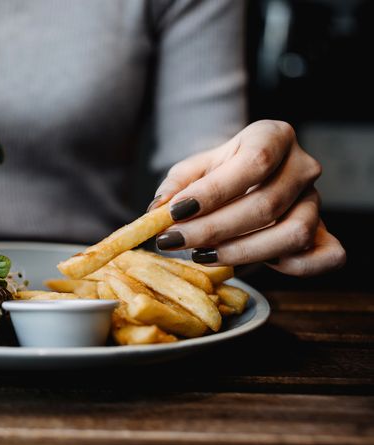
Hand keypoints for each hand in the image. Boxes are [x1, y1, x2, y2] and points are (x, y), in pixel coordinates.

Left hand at [151, 120, 344, 276]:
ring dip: (242, 252)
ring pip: (293, 234)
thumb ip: (177, 184)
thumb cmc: (219, 174)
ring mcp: (317, 201)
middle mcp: (303, 166)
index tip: (176, 212)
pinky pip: (325, 257)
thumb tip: (159, 208)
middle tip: (175, 241)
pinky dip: (291, 268)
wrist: (248, 184)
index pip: (253, 163)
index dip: (214, 192)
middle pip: (267, 204)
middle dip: (214, 229)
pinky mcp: (325, 233)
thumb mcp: (194, 170)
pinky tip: (248, 265)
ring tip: (200, 254)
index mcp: (274, 136)